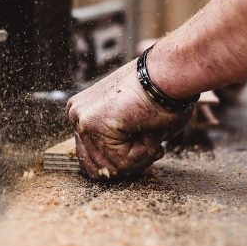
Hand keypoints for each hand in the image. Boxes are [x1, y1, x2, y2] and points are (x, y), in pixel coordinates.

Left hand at [67, 60, 191, 179]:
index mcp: (85, 113)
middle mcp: (77, 114)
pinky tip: (149, 131)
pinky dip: (142, 154)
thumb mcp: (136, 127)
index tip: (149, 147)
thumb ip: (121, 146)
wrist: (169, 75)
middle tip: (153, 144)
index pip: (93, 159)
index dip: (125, 162)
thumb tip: (117, 170)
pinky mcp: (90, 124)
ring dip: (140, 157)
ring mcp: (81, 119)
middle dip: (131, 163)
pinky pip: (119, 163)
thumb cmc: (163, 96)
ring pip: (110, 168)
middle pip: (96, 167)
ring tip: (151, 132)